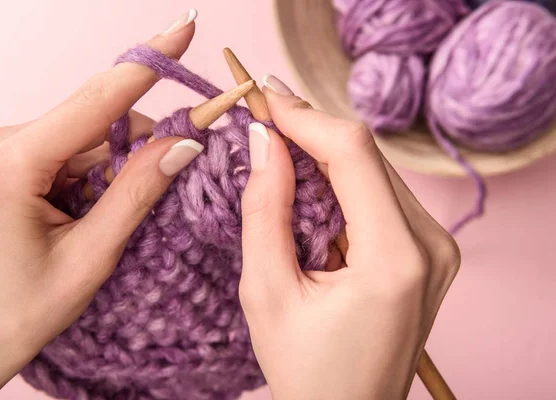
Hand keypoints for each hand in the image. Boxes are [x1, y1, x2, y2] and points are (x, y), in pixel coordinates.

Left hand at [0, 11, 199, 398]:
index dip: (148, 62)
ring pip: (93, 138)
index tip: (184, 28)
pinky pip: (76, 153)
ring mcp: (6, 150)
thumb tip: (183, 144)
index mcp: (14, 162)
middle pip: (102, 120)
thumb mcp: (90, 256)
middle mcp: (4, 143)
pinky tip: (95, 213)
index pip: (98, 99)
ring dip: (121, 168)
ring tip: (109, 223)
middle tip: (175, 176)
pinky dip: (100, 175)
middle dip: (143, 144)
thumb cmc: (13, 310)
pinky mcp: (14, 162)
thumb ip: (138, 192)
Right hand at [240, 76, 459, 399]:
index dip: (305, 116)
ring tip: (278, 152)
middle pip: (367, 155)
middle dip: (312, 130)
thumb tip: (265, 142)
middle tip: (263, 118)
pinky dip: (342, 181)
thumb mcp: (268, 292)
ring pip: (374, 170)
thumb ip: (266, 210)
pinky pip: (381, 194)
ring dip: (324, 155)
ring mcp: (437, 248)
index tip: (263, 98)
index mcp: (396, 259)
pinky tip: (309, 185)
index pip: (353, 153)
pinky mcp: (428, 251)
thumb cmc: (306, 370)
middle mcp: (431, 246)